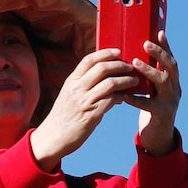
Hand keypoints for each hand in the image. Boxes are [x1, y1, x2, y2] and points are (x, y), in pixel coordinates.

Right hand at [30, 48, 138, 170]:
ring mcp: (84, 101)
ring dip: (125, 80)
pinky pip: (112, 100)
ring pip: (110, 83)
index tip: (117, 51)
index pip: (88, 60)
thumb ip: (82, 85)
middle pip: (102, 68)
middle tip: (130, 66)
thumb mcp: (69, 94)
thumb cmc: (63, 116)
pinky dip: (121, 96)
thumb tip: (103, 78)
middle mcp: (77, 88)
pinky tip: (126, 97)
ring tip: (134, 81)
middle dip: (119, 65)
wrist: (54, 136)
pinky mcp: (92, 114)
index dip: (105, 53)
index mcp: (71, 81)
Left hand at [124, 30, 181, 155]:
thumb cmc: (151, 105)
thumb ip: (145, 73)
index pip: (170, 59)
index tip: (159, 31)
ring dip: (149, 71)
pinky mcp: (162, 114)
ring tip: (135, 63)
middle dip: (159, 54)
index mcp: (172, 80)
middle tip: (145, 44)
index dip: (166, 45)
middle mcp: (175, 88)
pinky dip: (136, 98)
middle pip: (171, 67)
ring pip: (163, 82)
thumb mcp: (152, 88)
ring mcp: (171, 101)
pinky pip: (149, 104)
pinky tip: (124, 94)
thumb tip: (129, 52)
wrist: (158, 134)